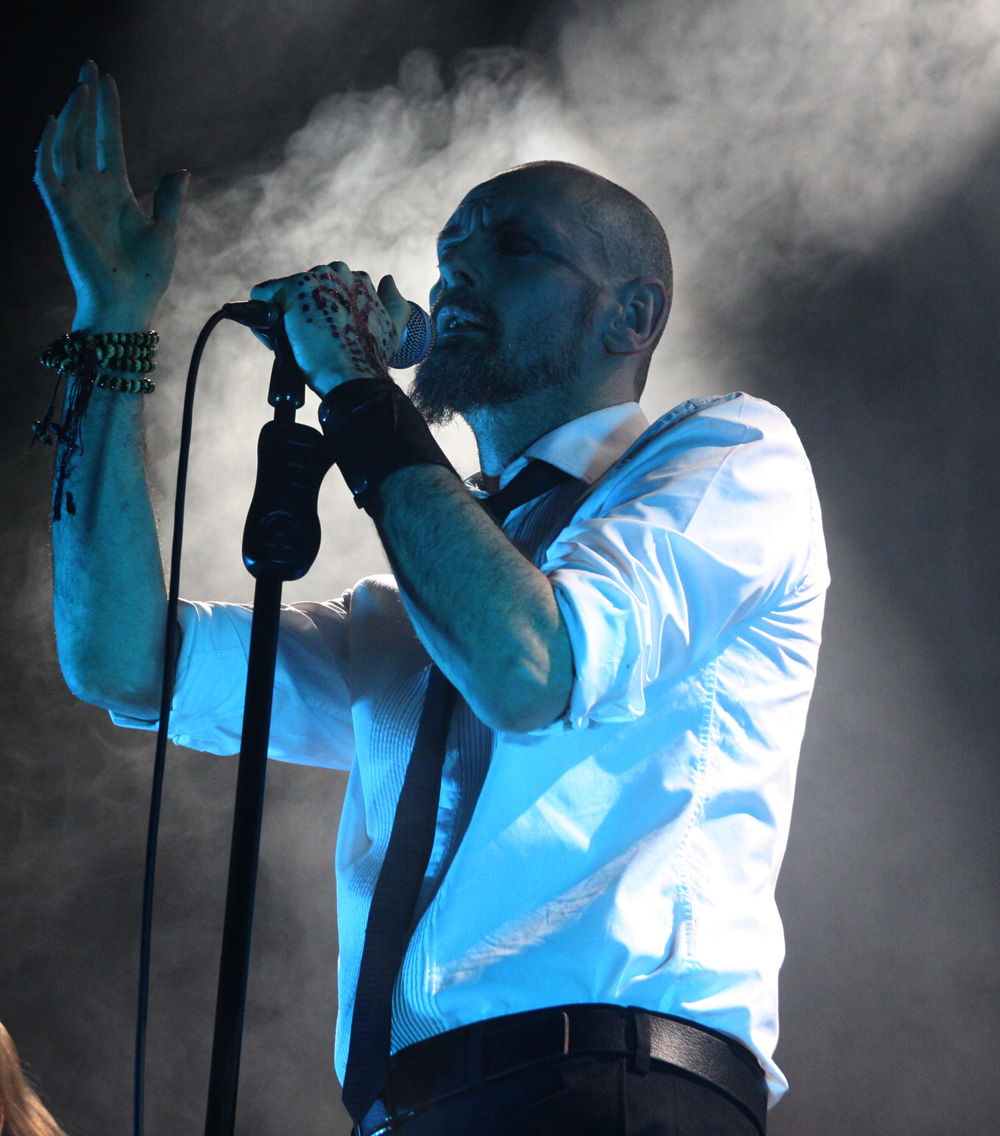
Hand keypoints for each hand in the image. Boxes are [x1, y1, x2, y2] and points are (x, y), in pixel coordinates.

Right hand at [34, 61, 189, 330]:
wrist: (129, 306)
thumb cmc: (146, 277)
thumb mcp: (165, 231)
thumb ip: (169, 199)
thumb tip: (181, 170)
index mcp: (116, 193)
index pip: (107, 141)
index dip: (106, 111)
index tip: (106, 80)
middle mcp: (92, 191)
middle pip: (83, 135)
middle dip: (85, 101)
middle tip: (88, 67)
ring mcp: (75, 200)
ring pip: (65, 146)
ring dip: (71, 116)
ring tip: (80, 87)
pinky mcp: (62, 213)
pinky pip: (47, 174)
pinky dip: (48, 147)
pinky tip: (55, 122)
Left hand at [250, 263, 410, 396]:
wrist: (353, 376)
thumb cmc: (371, 358)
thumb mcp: (393, 328)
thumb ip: (395, 302)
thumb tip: (387, 279)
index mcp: (358, 280)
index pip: (329, 288)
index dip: (324, 312)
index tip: (327, 334)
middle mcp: (337, 273)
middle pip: (305, 289)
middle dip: (304, 312)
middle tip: (313, 341)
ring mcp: (314, 279)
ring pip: (284, 293)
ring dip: (285, 316)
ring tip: (299, 343)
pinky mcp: (291, 289)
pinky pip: (263, 296)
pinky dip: (263, 317)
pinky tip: (279, 338)